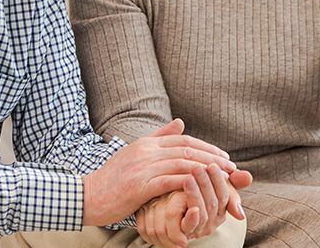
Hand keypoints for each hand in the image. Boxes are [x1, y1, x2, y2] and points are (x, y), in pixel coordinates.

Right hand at [82, 119, 237, 225]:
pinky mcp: (140, 185)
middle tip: (232, 167)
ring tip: (224, 178)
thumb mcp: (134, 153)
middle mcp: (146, 151)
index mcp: (146, 143)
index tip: (223, 157)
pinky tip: (204, 187)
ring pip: (183, 164)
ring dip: (207, 170)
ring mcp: (142, 167)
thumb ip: (158, 138)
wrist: (88, 196)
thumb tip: (179, 122)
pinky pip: (171, 181)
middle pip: (187, 150)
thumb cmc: (111, 179)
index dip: (206, 147)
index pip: (183, 140)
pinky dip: (190, 182)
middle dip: (213, 158)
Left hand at [137, 173, 248, 247]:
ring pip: (202, 213)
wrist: (159, 207)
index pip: (224, 193)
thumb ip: (219, 175)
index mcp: (219, 208)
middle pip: (214, 202)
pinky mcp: (181, 233)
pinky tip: (190, 207)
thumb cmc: (183, 190)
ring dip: (196, 195)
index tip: (212, 163)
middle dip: (206, 184)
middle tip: (198, 167)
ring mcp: (198, 228)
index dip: (218, 180)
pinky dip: (191, 217)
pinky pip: (189, 227)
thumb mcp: (202, 181)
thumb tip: (248, 176)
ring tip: (188, 179)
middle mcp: (211, 220)